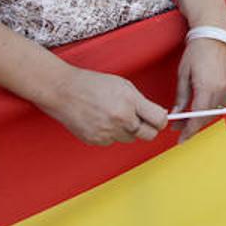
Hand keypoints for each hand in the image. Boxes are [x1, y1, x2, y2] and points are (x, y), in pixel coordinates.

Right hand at [39, 67, 167, 145]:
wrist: (64, 91)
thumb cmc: (93, 84)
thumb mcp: (124, 86)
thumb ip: (142, 102)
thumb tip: (158, 116)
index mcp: (130, 102)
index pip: (159, 120)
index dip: (162, 120)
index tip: (159, 118)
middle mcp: (120, 119)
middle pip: (149, 135)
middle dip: (149, 128)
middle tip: (143, 121)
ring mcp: (107, 132)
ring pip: (130, 139)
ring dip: (129, 130)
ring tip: (115, 115)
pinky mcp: (96, 140)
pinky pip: (113, 141)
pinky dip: (112, 134)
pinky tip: (102, 121)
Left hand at [172, 37, 225, 142]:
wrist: (215, 34)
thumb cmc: (197, 51)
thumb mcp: (183, 74)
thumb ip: (181, 97)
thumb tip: (176, 114)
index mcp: (207, 88)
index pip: (198, 118)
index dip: (188, 131)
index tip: (180, 139)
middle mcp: (221, 90)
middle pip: (207, 118)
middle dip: (193, 126)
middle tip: (179, 128)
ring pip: (215, 112)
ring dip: (202, 118)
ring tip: (189, 118)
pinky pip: (222, 103)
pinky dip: (211, 109)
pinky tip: (201, 107)